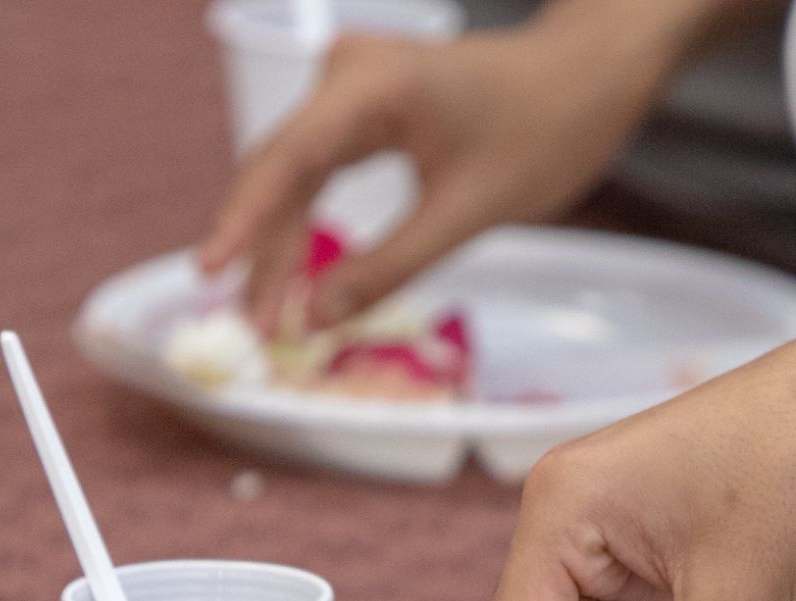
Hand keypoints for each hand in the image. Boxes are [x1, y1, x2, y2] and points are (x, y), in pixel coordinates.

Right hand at [198, 24, 668, 332]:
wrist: (585, 79)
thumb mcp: (467, 214)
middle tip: (253, 330)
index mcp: (370, 86)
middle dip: (262, 254)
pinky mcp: (361, 108)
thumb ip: (389, 268)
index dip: (242, 223)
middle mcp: (345, 75)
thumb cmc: (543, 131)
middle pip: (278, 172)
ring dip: (280, 246)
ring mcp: (349, 88)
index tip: (210, 273)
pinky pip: (317, 171)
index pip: (285, 161)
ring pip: (293, 177)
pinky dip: (306, 224)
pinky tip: (295, 279)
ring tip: (270, 320)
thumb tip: (316, 321)